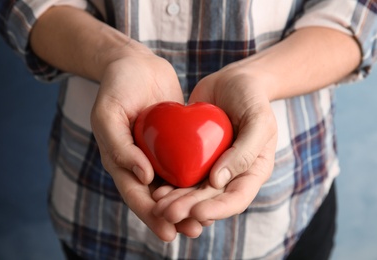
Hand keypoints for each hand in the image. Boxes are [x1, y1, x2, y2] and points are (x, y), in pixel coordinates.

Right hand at [90, 42, 201, 240]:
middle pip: (157, 197)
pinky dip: (195, 179)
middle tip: (194, 231)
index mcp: (120, 161)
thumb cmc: (117, 87)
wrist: (135, 64)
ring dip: (188, 203)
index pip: (135, 195)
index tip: (169, 232)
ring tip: (205, 220)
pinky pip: (185, 163)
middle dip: (174, 216)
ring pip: (174, 185)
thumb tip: (143, 178)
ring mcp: (157, 153)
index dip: (151, 215)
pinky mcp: (174, 142)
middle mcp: (139, 162)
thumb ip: (120, 147)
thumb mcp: (108, 114)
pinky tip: (213, 188)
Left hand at [152, 63, 277, 224]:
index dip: (217, 209)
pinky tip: (155, 188)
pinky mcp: (196, 156)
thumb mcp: (258, 120)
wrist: (233, 80)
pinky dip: (169, 183)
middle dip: (189, 209)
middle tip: (167, 212)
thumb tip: (218, 181)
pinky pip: (182, 173)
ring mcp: (213, 166)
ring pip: (193, 191)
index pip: (237, 199)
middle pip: (210, 199)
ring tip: (157, 205)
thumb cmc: (252, 98)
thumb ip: (244, 151)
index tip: (196, 212)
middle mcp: (232, 174)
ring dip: (176, 201)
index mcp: (252, 172)